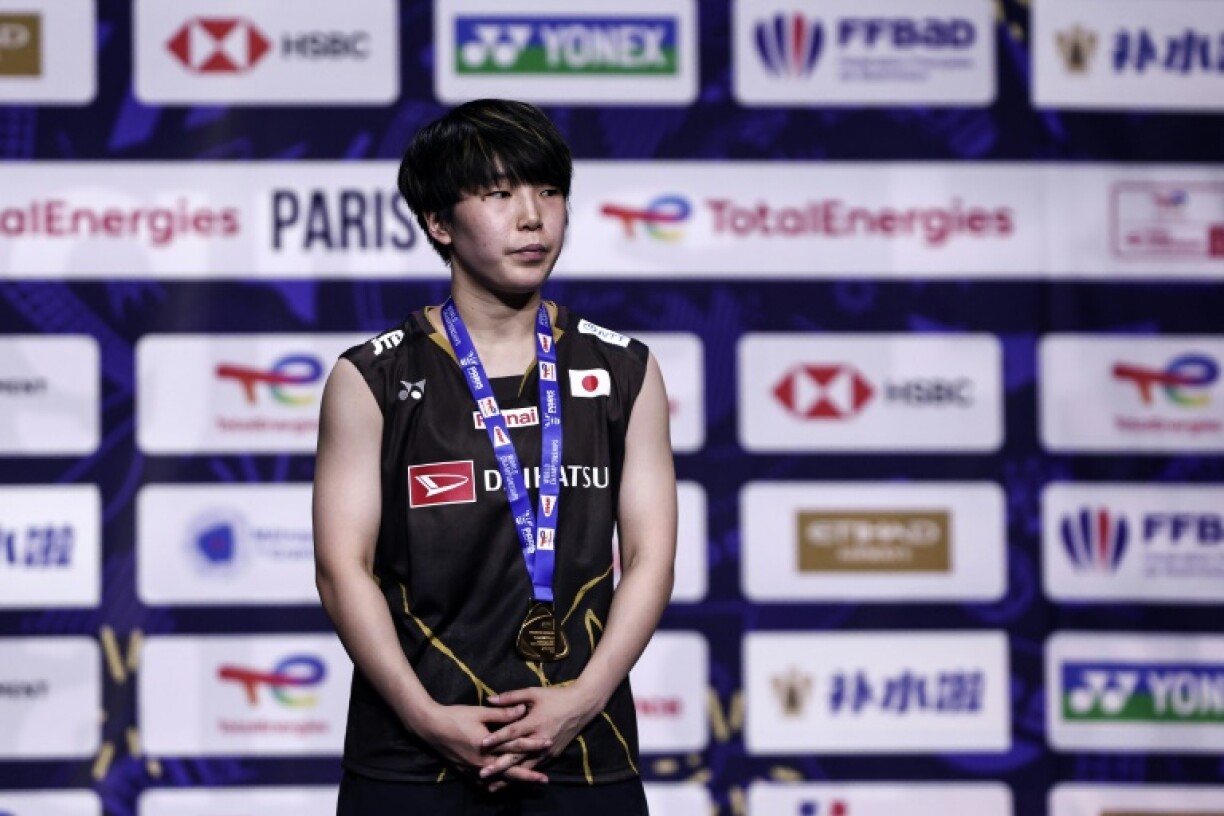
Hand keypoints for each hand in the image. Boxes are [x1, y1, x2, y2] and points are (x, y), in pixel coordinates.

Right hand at [414, 702, 551, 787]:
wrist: (430, 728)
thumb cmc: (455, 716)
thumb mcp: (479, 712)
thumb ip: (502, 713)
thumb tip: (522, 710)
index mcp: (487, 745)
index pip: (515, 745)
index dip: (533, 744)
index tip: (548, 743)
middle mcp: (482, 762)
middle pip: (510, 770)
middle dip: (529, 774)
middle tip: (544, 779)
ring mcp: (473, 770)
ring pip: (498, 780)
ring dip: (515, 782)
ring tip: (529, 784)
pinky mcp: (466, 772)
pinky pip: (485, 783)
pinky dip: (496, 785)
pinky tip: (504, 786)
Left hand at [479, 685, 603, 776]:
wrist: (582, 705)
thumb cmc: (556, 696)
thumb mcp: (534, 693)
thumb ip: (511, 697)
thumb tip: (490, 699)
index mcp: (535, 722)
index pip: (513, 732)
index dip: (497, 738)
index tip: (482, 744)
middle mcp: (540, 738)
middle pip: (517, 755)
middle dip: (499, 765)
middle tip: (483, 773)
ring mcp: (547, 749)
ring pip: (526, 766)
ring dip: (510, 776)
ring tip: (494, 785)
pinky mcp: (553, 754)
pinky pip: (536, 766)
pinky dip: (523, 775)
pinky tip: (512, 781)